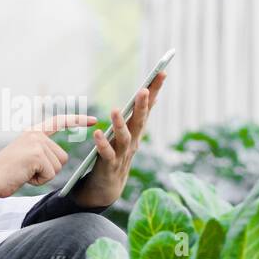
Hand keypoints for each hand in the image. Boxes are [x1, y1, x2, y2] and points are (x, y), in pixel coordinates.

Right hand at [0, 113, 98, 202]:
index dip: (77, 120)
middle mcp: (36, 134)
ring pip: (58, 166)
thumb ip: (42, 152)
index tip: (94, 120)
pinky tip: (25, 176)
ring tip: (25, 172)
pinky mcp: (37, 155)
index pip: (59, 122)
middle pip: (62, 157)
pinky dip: (39, 180)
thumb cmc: (6, 173)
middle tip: (28, 170)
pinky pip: (50, 174)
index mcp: (33, 132)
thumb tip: (60, 159)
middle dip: (49, 170)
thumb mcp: (26, 156)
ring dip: (44, 175)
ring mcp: (37, 143)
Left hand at [70, 71, 165, 208]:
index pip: (148, 108)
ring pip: (124, 138)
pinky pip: (107, 154)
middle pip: (139, 121)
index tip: (162, 72)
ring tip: (115, 110)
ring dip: (120, 124)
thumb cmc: (118, 155)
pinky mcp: (109, 165)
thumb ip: (139, 115)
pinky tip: (96, 134)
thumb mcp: (130, 133)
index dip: (155, 90)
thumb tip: (151, 94)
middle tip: (143, 90)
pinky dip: (102, 144)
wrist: (108, 186)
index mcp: (136, 131)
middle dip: (142, 106)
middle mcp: (133, 142)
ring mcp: (122, 154)